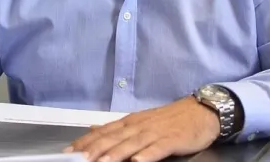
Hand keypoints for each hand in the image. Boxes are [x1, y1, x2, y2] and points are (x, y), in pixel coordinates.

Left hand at [65, 96, 219, 161]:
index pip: (102, 132)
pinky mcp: (173, 139)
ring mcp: (155, 132)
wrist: (200, 111)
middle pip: (113, 138)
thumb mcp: (140, 122)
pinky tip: (139, 161)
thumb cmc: (169, 120)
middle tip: (78, 159)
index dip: (85, 142)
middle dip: (94, 150)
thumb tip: (93, 129)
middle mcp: (138, 126)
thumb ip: (117, 129)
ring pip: (132, 144)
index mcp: (129, 123)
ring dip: (115, 154)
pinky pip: (159, 147)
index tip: (68, 152)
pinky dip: (148, 154)